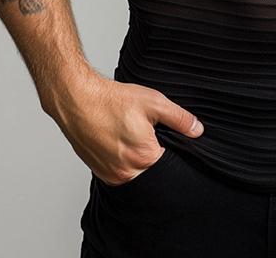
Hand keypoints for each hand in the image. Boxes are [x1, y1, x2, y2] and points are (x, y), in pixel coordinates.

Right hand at [43, 70, 203, 185]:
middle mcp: (127, 173)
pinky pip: (119, 172)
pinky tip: (119, 141)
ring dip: (137, 158)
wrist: (77, 100)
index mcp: (144, 157)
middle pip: (152, 170)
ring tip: (131, 135)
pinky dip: (123, 160)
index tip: (164, 136)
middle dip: (154, 154)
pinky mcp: (99, 172)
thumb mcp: (154, 102)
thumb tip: (197, 130)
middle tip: (146, 132)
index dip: (171, 149)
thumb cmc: (112, 101)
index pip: (170, 164)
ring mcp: (111, 175)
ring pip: (135, 173)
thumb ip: (179, 119)